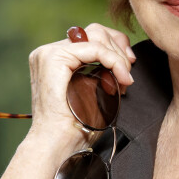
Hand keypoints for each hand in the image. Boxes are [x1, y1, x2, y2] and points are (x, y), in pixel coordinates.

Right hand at [26, 23, 134, 145]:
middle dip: (119, 47)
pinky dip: (113, 60)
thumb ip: (106, 71)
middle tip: (130, 70)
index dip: (117, 46)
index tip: (130, 64)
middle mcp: (49, 51)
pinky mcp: (53, 59)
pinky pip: (94, 49)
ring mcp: (48, 53)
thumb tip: (126, 56)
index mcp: (57, 58)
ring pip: (96, 35)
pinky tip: (122, 77)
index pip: (93, 36)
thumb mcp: (97, 91)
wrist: (57, 147)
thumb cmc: (78, 126)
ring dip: (117, 56)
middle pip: (95, 31)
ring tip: (125, 78)